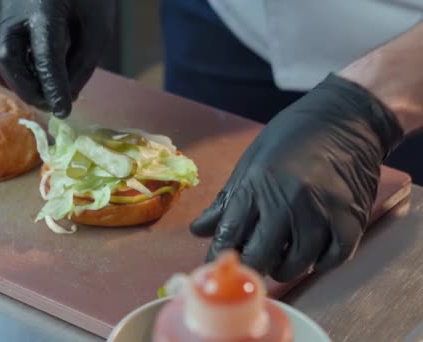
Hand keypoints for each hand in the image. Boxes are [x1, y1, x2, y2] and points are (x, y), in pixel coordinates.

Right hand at [0, 0, 115, 117]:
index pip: (45, 56)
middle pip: (6, 62)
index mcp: (42, 7)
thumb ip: (82, 65)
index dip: (54, 88)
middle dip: (30, 91)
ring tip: (46, 90)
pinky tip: (34, 75)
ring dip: (19, 85)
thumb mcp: (98, 30)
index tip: (64, 111)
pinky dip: (13, 74)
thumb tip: (65, 98)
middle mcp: (10, 10)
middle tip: (54, 104)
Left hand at [190, 74, 402, 281]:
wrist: (346, 117)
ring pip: (296, 264)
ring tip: (280, 258)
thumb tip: (198, 230)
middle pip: (261, 256)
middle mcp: (288, 201)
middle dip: (251, 266)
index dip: (220, 254)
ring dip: (284, 268)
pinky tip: (310, 252)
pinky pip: (330, 260)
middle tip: (251, 263)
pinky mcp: (351, 220)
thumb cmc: (291, 137)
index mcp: (257, 185)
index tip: (215, 264)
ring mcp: (321, 212)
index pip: (230, 234)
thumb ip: (227, 200)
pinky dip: (318, 263)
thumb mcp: (251, 161)